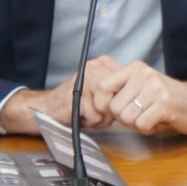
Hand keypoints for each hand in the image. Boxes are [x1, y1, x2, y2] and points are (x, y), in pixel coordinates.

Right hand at [0, 56, 121, 134]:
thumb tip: (137, 103)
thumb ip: (120, 93)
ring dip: (99, 118)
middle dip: (109, 111)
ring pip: (107, 108)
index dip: (120, 103)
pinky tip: (81, 115)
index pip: (129, 87)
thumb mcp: (103, 93)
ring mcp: (86, 77)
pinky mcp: (77, 92)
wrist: (50, 107)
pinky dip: (89, 122)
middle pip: (119, 98)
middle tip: (96, 111)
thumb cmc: (80, 103)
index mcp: (106, 63)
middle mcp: (96, 66)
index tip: (107, 106)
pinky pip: (95, 115)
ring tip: (88, 113)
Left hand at [87, 60, 186, 134]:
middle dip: (123, 118)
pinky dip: (147, 128)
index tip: (106, 112)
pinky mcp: (164, 104)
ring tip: (149, 117)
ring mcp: (155, 88)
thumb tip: (97, 105)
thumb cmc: (165, 99)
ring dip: (136, 124)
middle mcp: (144, 74)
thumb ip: (121, 91)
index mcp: (134, 68)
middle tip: (139, 115)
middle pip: (114, 107)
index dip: (100, 103)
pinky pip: (141, 124)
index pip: (102, 85)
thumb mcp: (141, 87)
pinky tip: (157, 121)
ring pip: (127, 117)